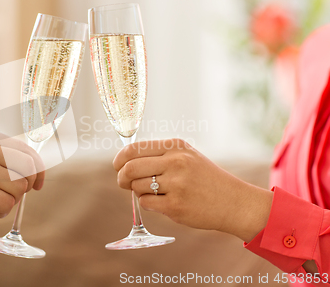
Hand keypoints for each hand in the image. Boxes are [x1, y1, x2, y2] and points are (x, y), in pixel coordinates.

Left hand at [114, 139, 272, 241]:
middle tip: (123, 182)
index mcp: (176, 146)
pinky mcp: (175, 205)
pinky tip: (162, 202)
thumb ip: (158, 155)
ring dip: (137, 190)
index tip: (117, 166)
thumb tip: (124, 161)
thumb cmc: (205, 178)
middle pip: (130, 168)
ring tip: (153, 191)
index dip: (120, 159)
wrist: (233, 202)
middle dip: (121, 177)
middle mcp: (176, 162)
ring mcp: (176, 184)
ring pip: (136, 186)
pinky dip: (147, 203)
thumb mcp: (186, 156)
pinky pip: (146, 203)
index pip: (134, 149)